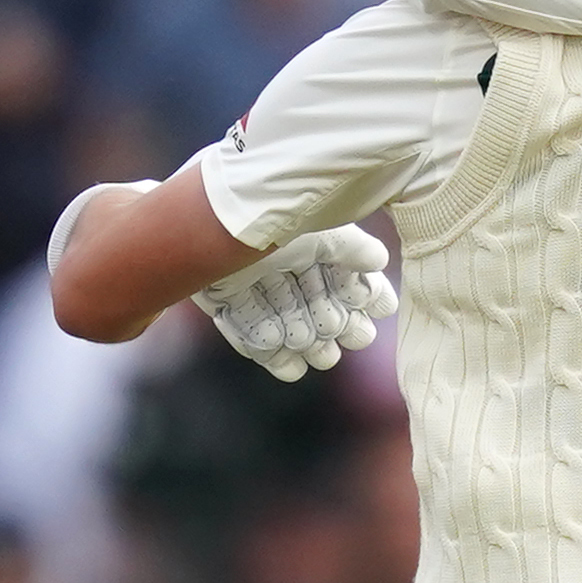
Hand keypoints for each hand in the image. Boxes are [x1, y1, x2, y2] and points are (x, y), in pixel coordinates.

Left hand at [197, 224, 396, 379]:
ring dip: (304, 342)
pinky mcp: (226, 301)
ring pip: (287, 324)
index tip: (376, 308)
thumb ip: (350, 246)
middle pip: (317, 305)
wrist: (203, 219)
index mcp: (311, 244)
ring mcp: (255, 285)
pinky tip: (289, 367)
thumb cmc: (268, 215)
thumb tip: (378, 259)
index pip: (345, 275)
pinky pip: (249, 333)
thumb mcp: (317, 227)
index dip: (363, 295)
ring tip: (319, 355)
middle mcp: (285, 267)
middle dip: (334, 324)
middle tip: (347, 336)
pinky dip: (267, 350)